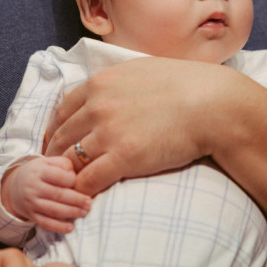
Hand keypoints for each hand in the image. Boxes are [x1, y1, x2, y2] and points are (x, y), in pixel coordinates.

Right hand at [3, 156, 91, 232]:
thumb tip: (76, 176)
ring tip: (84, 212)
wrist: (15, 185)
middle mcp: (33, 187)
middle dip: (76, 200)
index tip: (82, 182)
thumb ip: (63, 164)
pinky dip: (58, 227)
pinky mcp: (31, 215)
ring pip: (53, 210)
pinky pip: (45, 223)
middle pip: (58, 194)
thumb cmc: (39, 172)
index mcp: (39, 171)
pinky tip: (70, 228)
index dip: (73, 180)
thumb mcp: (48, 162)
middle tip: (89, 203)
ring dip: (71, 212)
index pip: (59, 176)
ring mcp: (31, 202)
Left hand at [44, 57, 242, 195]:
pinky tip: (84, 196)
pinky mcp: (123, 158)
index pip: (63, 110)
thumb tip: (110, 87)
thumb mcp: (141, 69)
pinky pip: (88, 179)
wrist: (211, 104)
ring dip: (66, 174)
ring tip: (68, 186)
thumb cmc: (184, 84)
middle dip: (56, 154)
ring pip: (70, 160)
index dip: (56, 129)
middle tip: (56, 169)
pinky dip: (81, 189)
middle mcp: (97, 106)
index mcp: (100, 83)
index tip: (57, 141)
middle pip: (62, 136)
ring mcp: (108, 132)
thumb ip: (117, 80)